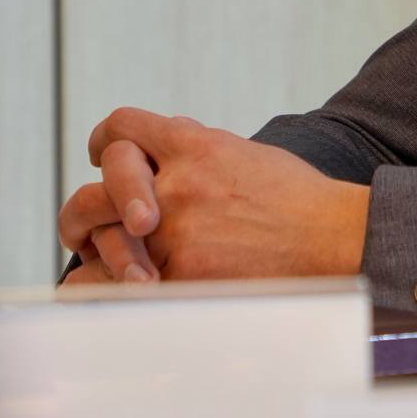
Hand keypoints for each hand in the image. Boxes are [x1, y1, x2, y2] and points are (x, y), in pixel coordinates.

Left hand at [58, 108, 370, 283]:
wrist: (334, 238)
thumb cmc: (298, 201)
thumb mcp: (246, 154)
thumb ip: (199, 151)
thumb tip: (165, 144)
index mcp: (197, 146)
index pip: (124, 126)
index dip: (104, 140)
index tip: (101, 154)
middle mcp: (180, 183)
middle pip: (102, 179)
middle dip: (85, 202)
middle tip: (82, 220)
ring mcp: (177, 230)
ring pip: (102, 230)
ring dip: (90, 242)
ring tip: (87, 255)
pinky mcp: (181, 274)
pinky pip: (118, 280)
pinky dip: (100, 286)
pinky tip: (92, 291)